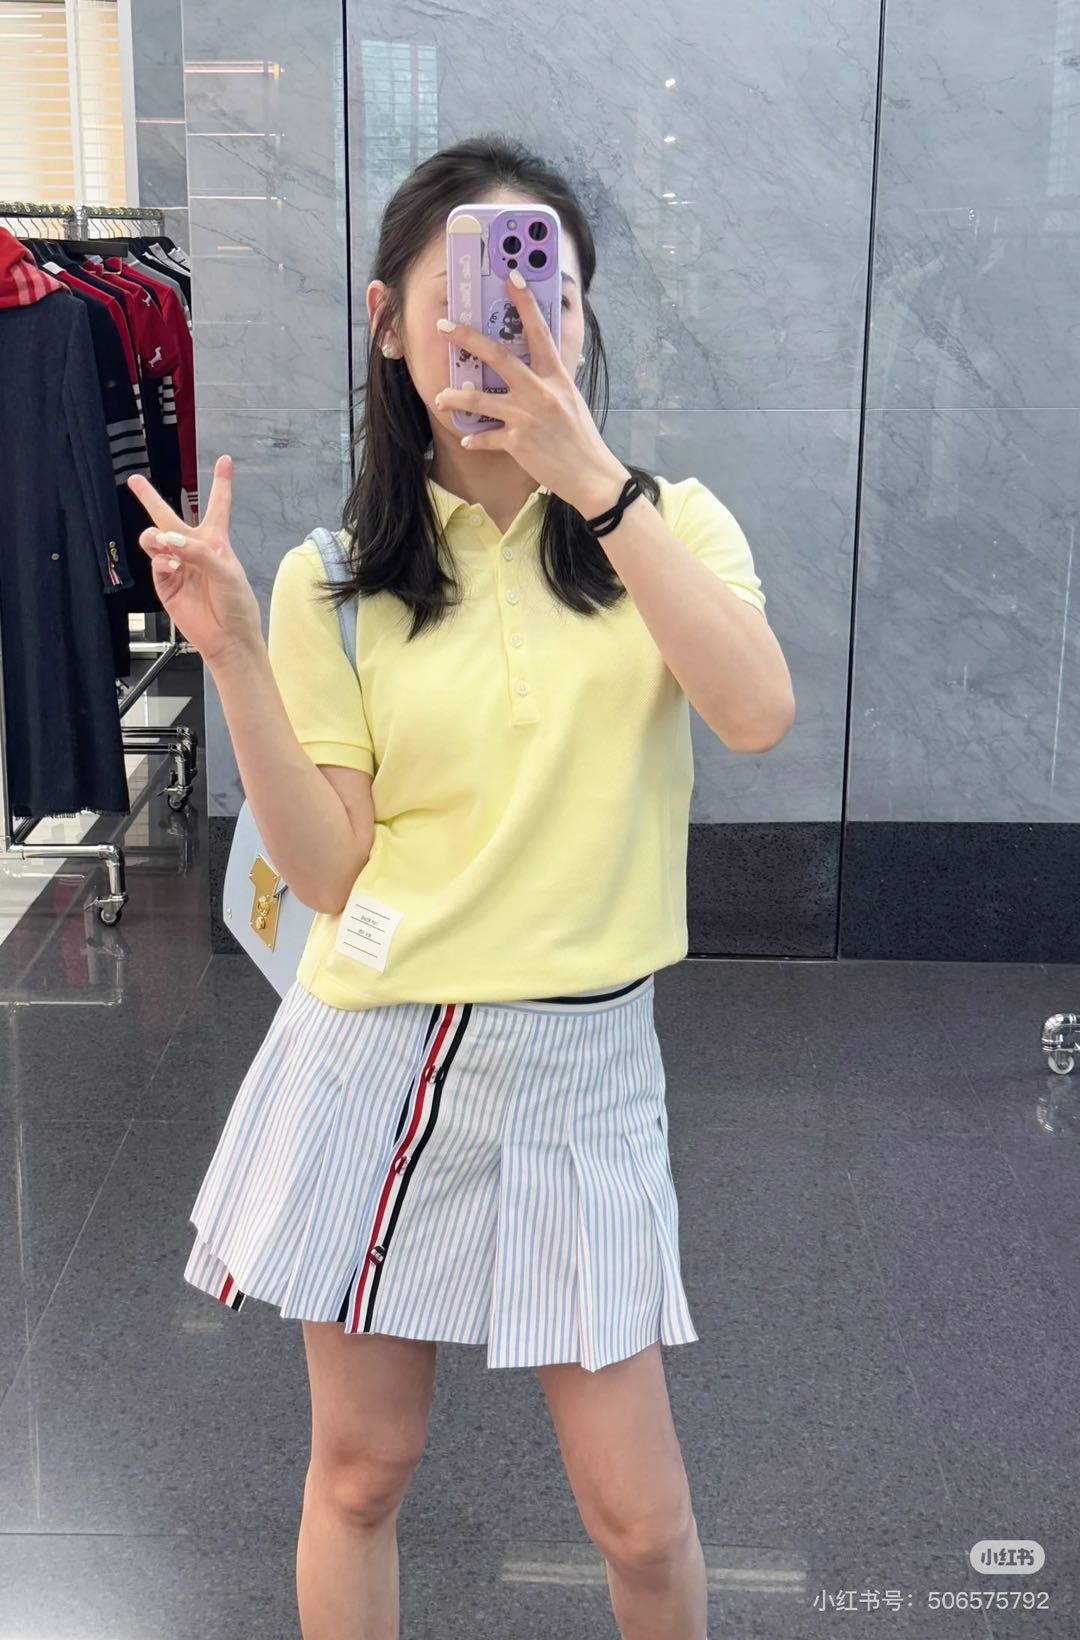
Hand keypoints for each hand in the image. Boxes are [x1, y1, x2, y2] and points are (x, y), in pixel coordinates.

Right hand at [126, 455, 263, 667]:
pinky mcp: (165, 584)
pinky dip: (161, 562)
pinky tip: (172, 567)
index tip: (225, 460)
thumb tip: (167, 540)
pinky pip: (156, 563)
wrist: (228, 638)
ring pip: (154, 539)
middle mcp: (194, 549)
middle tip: (135, 481)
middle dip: (150, 498)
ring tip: (164, 543)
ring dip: (155, 536)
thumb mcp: (226, 571)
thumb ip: (198, 551)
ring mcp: (177, 566)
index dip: (221, 483)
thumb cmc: (236, 604)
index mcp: (216, 541)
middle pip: (169, 517)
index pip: (218, 506)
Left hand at [433, 272, 630, 517]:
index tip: (511, 276)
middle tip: (444, 326)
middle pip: (498, 356)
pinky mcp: (517, 443)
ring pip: (480, 400)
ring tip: (439, 398)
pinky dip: (476, 439)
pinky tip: (468, 440)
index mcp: (556, 376)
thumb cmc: (581, 438)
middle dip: (468, 338)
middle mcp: (539, 391)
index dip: (525, 302)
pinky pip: (487, 437)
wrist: (590, 474)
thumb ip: (551, 382)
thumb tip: (538, 368)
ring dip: (455, 397)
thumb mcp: (571, 400)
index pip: (539, 331)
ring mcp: (526, 417)